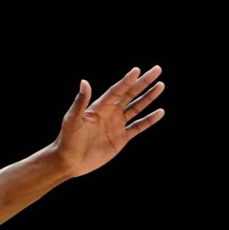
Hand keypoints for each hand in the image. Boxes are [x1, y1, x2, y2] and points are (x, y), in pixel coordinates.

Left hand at [52, 66, 166, 177]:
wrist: (71, 160)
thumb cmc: (68, 138)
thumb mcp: (73, 119)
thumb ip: (81, 101)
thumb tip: (84, 81)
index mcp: (99, 106)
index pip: (117, 90)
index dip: (127, 81)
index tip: (137, 70)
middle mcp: (110, 112)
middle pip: (130, 94)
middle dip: (143, 82)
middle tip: (157, 69)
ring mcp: (117, 124)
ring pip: (137, 107)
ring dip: (149, 97)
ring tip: (160, 85)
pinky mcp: (121, 138)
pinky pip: (138, 126)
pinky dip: (149, 120)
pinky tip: (160, 112)